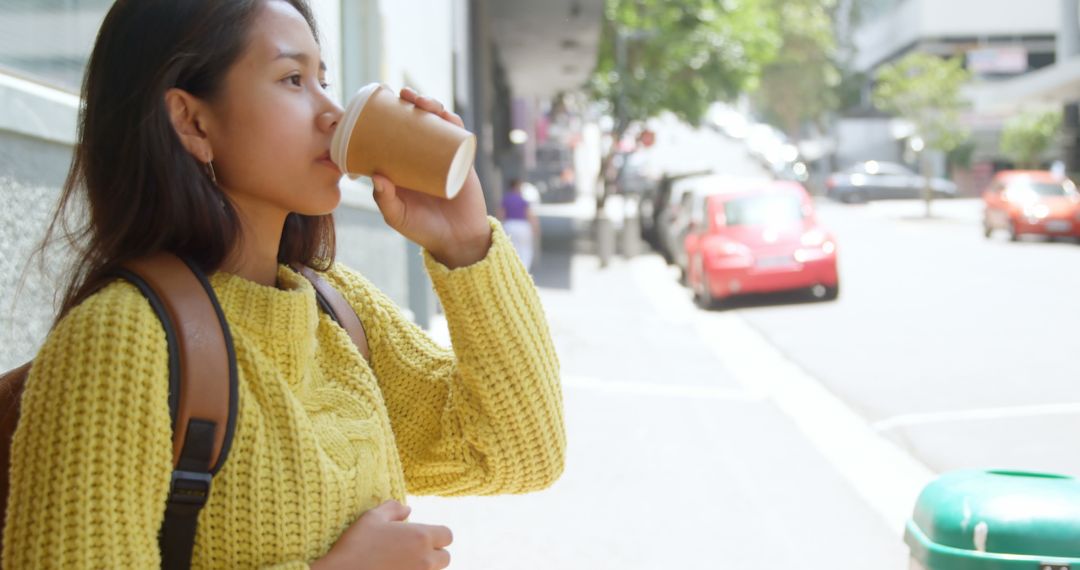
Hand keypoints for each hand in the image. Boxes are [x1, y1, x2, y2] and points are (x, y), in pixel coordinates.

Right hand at [310, 500, 452, 569]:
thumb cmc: (356, 545)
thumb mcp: (372, 518)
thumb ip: (393, 509)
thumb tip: (408, 509)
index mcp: (421, 536)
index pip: (448, 535)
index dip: (438, 535)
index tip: (423, 536)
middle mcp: (425, 559)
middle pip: (445, 558)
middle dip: (434, 554)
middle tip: (413, 551)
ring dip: (424, 567)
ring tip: (403, 562)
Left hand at [371, 88, 490, 268]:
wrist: (458, 241)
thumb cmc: (423, 230)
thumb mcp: (397, 216)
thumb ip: (385, 200)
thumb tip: (377, 176)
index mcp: (403, 165)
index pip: (393, 133)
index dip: (386, 115)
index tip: (374, 104)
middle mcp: (422, 156)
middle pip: (415, 121)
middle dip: (408, 103)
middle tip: (399, 93)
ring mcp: (443, 156)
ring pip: (436, 123)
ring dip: (429, 105)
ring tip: (417, 99)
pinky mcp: (461, 160)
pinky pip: (457, 135)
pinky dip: (451, 121)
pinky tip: (442, 112)